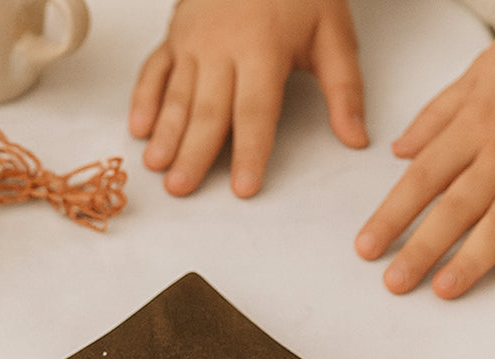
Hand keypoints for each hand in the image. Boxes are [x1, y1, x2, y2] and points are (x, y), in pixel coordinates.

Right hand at [129, 0, 366, 197]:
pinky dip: (144, 99)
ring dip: (166, 133)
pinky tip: (139, 130)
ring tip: (156, 168)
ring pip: (177, 95)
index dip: (250, 152)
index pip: (256, 111)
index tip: (243, 187)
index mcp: (263, 49)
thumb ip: (344, 89)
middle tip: (181, 189)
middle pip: (208, 110)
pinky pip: (155, 70)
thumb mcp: (333, 32)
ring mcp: (194, 41)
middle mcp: (222, 47)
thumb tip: (356, 139)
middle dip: (193, 153)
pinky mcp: (175, 35)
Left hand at [355, 1, 494, 296]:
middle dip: (423, 248)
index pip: (424, 176)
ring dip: (474, 258)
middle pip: (459, 205)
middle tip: (395, 283)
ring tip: (444, 290)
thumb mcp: (482, 70)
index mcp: (479, 120)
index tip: (367, 248)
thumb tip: (398, 151)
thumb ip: (438, 115)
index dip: (393, 215)